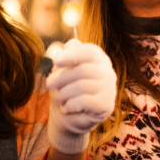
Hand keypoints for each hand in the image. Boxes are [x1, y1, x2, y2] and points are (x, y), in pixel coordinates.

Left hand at [46, 39, 116, 153]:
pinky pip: (84, 101)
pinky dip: (70, 104)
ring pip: (82, 86)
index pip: (90, 51)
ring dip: (63, 93)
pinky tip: (66, 107)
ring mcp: (110, 89)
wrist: (72, 114)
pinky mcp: (106, 105)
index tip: (56, 61)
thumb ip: (68, 55)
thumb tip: (69, 45)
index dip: (72, 54)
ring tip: (57, 97)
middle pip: (83, 70)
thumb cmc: (67, 87)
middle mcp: (108, 72)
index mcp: (99, 59)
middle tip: (49, 84)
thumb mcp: (64, 69)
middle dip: (61, 77)